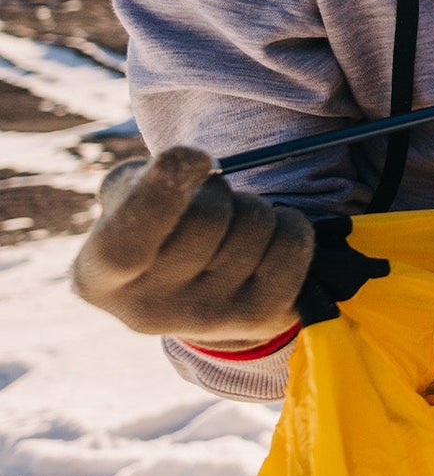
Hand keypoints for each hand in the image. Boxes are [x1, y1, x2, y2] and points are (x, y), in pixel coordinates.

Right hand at [73, 146, 312, 346]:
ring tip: (232, 226)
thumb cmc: (156, 227)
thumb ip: (138, 178)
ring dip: (252, 206)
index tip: (197, 155)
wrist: (198, 293)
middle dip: (218, 191)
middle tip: (210, 202)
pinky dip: (289, 222)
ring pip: (255, 223)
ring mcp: (209, 320)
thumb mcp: (126, 199)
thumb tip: (185, 165)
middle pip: (209, 217)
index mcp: (99, 277)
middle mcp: (149, 310)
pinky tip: (266, 240)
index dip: (163, 191)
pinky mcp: (260, 318)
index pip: (128, 242)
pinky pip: (293, 243)